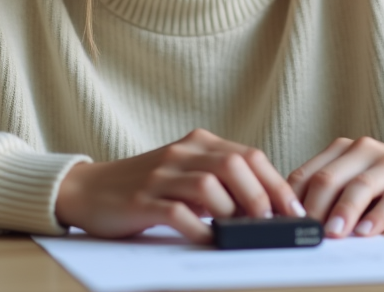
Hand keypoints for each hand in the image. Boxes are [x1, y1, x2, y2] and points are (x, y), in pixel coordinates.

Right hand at [55, 128, 305, 243]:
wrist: (87, 189)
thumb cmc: (145, 186)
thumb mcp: (185, 173)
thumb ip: (219, 182)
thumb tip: (265, 208)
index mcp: (197, 142)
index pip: (249, 155)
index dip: (277, 183)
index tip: (295, 211)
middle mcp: (181, 152)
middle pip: (234, 165)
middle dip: (261, 197)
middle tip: (273, 224)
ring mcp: (160, 175)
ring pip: (209, 185)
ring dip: (232, 211)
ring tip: (242, 232)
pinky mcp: (141, 201)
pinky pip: (177, 212)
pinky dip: (199, 229)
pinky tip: (209, 240)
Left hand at [288, 137, 383, 237]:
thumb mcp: (362, 182)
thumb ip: (334, 195)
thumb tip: (297, 224)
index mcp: (345, 150)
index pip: (307, 174)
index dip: (291, 200)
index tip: (280, 224)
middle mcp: (366, 150)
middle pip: (329, 178)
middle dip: (312, 208)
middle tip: (303, 232)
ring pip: (360, 186)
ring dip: (343, 212)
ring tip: (332, 235)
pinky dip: (378, 216)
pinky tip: (367, 232)